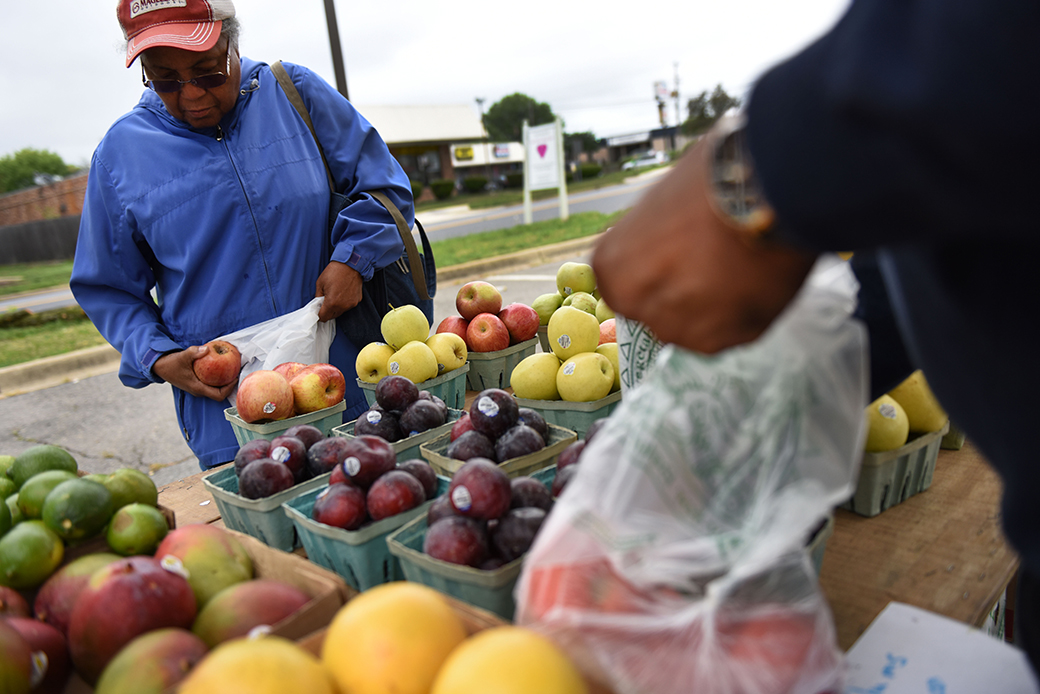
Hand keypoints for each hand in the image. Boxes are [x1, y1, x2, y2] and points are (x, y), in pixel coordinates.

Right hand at [152, 347, 236, 400]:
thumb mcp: (183, 356)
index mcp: (197, 388)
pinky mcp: (196, 384)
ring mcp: (197, 388)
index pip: (218, 395)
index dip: (229, 388)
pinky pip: (210, 384)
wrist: (160, 367)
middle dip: (229, 384)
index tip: (235, 377)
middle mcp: (198, 391)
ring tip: (231, 370)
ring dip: (224, 382)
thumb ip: (195, 352)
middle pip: (219, 393)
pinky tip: (222, 368)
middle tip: (236, 372)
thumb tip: (207, 348)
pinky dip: (217, 378)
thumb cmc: (171, 363)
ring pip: (215, 389)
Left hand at [315, 260, 362, 321]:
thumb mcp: (320, 283)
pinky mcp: (357, 300)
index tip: (318, 310)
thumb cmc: (335, 271)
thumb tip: (318, 304)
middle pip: (332, 316)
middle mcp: (343, 306)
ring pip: (340, 311)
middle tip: (325, 301)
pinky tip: (342, 292)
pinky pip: (348, 306)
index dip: (319, 314)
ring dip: (336, 307)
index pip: (323, 317)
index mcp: (332, 303)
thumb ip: (318, 296)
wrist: (350, 264)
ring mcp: (351, 304)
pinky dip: (344, 302)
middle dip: (327, 311)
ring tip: (335, 295)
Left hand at [591, 136, 817, 353]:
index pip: (620, 284)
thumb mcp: (662, 200)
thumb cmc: (715, 180)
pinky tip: (752, 283)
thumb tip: (657, 239)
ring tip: (736, 269)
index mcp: (612, 266)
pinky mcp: (719, 342)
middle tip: (711, 261)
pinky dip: (735, 317)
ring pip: (688, 326)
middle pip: (653, 308)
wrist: (774, 190)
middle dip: (678, 292)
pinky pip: (721, 335)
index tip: (676, 254)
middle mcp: (636, 304)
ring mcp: (677, 328)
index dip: (651, 269)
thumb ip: (648, 236)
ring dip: (707, 308)